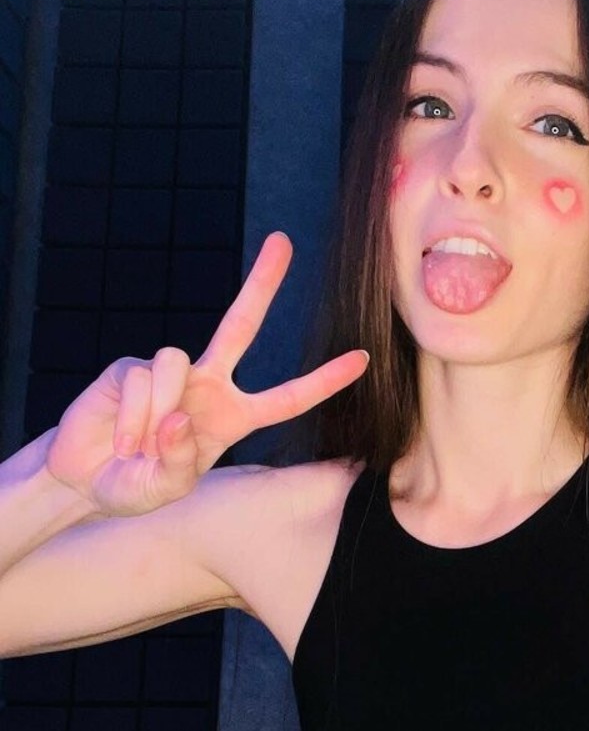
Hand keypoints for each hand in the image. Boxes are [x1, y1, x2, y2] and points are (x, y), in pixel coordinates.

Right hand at [46, 232, 368, 517]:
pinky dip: (133, 414)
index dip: (323, 381)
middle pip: (240, 325)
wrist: (84, 478)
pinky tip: (120, 437)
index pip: (287, 398)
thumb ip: (179, 463)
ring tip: (136, 449)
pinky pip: (142, 377)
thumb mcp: (166, 488)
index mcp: (232, 417)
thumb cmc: (134, 486)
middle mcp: (207, 385)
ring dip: (157, 412)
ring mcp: (169, 372)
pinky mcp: (130, 367)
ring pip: (176, 362)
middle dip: (261, 283)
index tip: (362, 359)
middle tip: (283, 242)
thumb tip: (178, 418)